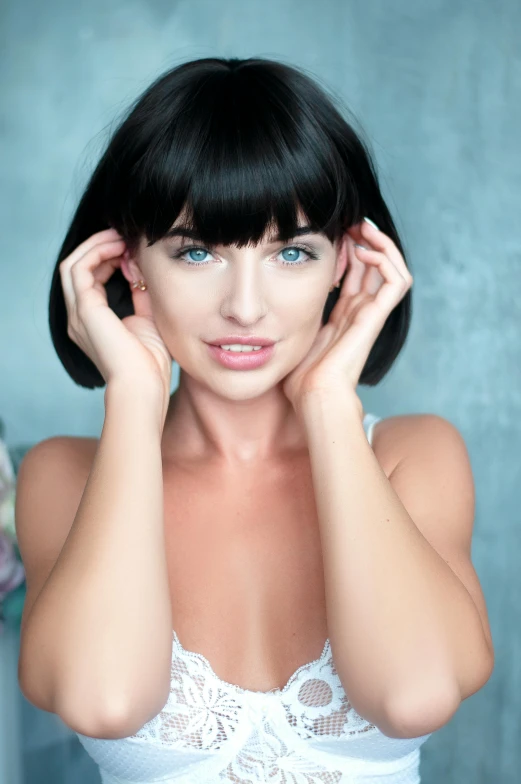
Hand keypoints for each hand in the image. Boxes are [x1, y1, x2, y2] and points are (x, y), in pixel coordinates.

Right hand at [59, 228, 172, 411]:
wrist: (144, 385)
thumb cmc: (151, 363)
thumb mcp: (149, 319)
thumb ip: (143, 295)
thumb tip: (143, 269)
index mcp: (93, 323)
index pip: (91, 281)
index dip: (109, 260)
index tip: (132, 250)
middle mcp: (80, 318)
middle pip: (78, 269)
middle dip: (100, 248)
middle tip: (124, 236)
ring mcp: (78, 314)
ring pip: (73, 264)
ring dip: (96, 246)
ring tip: (121, 237)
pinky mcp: (84, 309)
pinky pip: (79, 268)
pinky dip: (97, 252)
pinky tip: (119, 248)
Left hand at [282, 219, 412, 415]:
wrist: (313, 397)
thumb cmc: (300, 379)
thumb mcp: (291, 336)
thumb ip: (288, 318)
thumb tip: (264, 304)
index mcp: (344, 316)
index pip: (356, 272)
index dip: (349, 248)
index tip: (334, 230)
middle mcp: (361, 312)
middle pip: (375, 265)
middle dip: (365, 238)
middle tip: (351, 220)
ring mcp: (371, 314)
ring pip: (394, 268)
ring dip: (381, 244)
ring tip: (362, 228)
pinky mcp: (376, 318)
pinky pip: (397, 282)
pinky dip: (385, 260)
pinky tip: (362, 251)